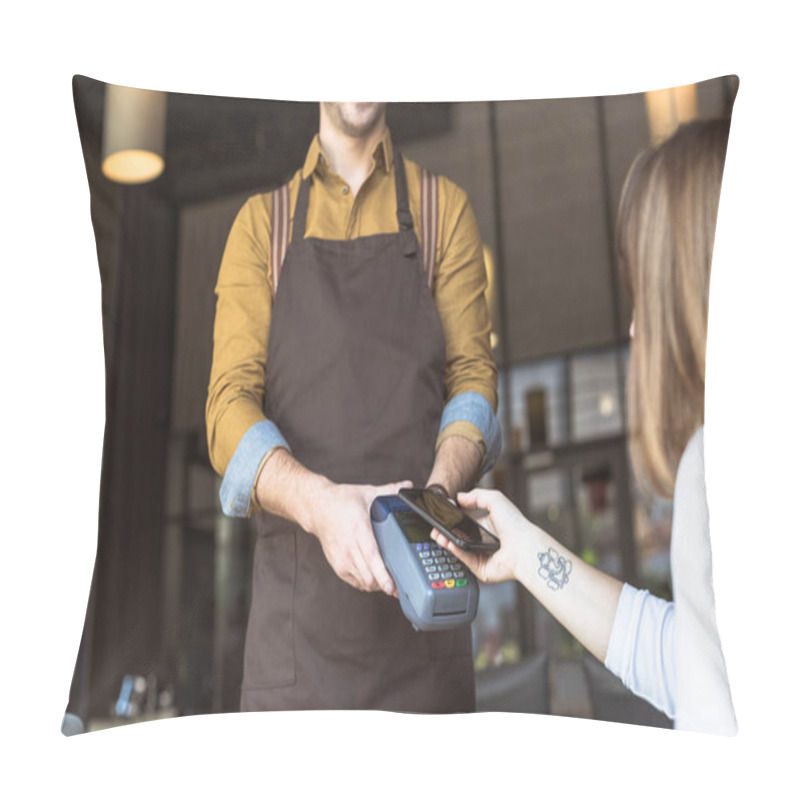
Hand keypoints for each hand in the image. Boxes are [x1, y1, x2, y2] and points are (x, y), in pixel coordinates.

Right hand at [309, 479, 411, 595]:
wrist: (317, 507)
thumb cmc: (341, 501)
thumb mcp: (367, 492)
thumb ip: (389, 490)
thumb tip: (407, 485)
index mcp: (359, 530)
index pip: (372, 558)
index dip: (383, 575)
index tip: (392, 586)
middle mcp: (349, 547)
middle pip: (368, 576)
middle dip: (385, 585)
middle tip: (399, 584)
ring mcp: (341, 558)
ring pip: (362, 582)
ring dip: (375, 584)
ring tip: (387, 581)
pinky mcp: (336, 564)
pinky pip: (354, 582)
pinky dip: (365, 583)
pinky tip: (373, 577)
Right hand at [430, 488, 534, 583]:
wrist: (523, 547)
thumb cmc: (515, 524)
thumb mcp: (495, 500)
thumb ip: (476, 495)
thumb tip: (460, 497)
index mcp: (487, 525)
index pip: (465, 521)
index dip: (453, 518)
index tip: (443, 515)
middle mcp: (484, 540)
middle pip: (459, 536)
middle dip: (446, 531)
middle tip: (437, 527)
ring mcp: (482, 555)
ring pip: (459, 548)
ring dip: (447, 541)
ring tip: (439, 535)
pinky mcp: (481, 568)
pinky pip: (464, 559)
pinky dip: (456, 551)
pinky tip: (450, 543)